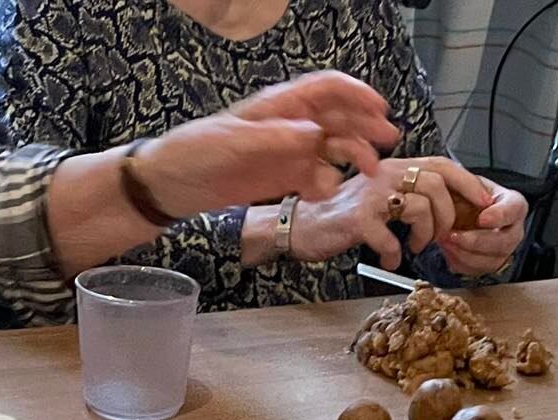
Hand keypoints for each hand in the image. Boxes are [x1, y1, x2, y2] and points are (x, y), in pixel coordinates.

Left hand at [137, 72, 400, 216]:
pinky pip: (314, 179)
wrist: (170, 185)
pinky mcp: (281, 179)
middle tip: (388, 143)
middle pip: (339, 117)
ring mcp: (288, 152)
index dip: (356, 94)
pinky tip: (326, 193)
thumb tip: (315, 133)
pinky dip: (325, 185)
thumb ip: (275, 139)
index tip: (379, 110)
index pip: (327, 89)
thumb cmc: (194, 152)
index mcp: (279, 105)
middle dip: (365, 126)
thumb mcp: (232, 143)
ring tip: (368, 173)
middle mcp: (289, 125)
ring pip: (332, 148)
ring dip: (353, 156)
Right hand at [290, 156, 491, 268]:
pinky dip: (394, 254)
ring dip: (425, 235)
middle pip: (437, 185)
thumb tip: (445, 208)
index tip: (483, 203)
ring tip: (414, 246)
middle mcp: (384, 173)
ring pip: (421, 208)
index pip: (443, 165)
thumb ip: (408, 195)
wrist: (300, 226)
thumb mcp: (380, 198)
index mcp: (394, 167)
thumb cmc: (341, 216)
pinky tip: (388, 258)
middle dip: (447, 217)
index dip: (468, 183)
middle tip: (438, 236)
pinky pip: (391, 239)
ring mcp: (371, 194)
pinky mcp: (358, 219)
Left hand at [437, 176, 528, 276]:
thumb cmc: (467, 194)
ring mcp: (503, 251)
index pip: (514, 211)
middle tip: (454, 234)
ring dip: (464, 254)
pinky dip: (459, 262)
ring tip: (445, 240)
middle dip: (476, 241)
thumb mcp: (467, 181)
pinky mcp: (488, 264)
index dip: (499, 216)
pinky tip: (447, 249)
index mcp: (514, 204)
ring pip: (490, 261)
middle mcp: (514, 230)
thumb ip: (469, 184)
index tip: (482, 218)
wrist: (458, 210)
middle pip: (504, 243)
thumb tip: (473, 194)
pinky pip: (476, 271)